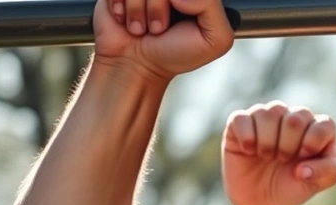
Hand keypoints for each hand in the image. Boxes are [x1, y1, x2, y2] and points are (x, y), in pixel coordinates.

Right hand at [93, 0, 233, 81]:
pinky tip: (124, 20)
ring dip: (138, 10)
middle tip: (158, 28)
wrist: (136, 67)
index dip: (183, 2)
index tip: (179, 14)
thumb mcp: (215, 40)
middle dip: (158, 7)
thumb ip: (212, 7)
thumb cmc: (173, 55)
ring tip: (141, 28)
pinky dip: (120, 5)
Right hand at [222, 102, 335, 204]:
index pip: (325, 124)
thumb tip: (304, 168)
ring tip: (266, 156)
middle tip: (282, 159)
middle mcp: (293, 118)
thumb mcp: (315, 185)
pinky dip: (246, 138)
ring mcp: (266, 116)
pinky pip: (242, 118)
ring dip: (268, 142)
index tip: (303, 157)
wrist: (257, 197)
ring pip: (270, 113)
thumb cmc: (290, 186)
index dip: (314, 141)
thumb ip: (326, 173)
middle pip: (297, 117)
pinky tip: (248, 150)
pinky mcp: (240, 121)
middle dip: (290, 145)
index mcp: (317, 130)